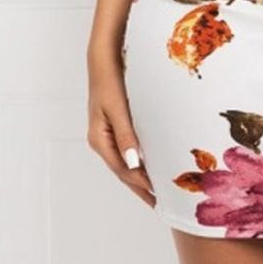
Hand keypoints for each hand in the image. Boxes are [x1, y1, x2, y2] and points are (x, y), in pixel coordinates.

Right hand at [87, 57, 156, 207]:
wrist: (104, 58)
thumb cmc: (109, 80)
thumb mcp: (118, 108)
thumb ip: (126, 135)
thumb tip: (134, 163)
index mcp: (100, 139)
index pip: (124, 170)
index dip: (142, 185)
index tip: (160, 198)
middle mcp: (102, 140)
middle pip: (125, 171)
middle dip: (142, 188)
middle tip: (162, 205)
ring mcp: (108, 134)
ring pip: (127, 162)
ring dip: (142, 177)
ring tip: (159, 192)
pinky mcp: (117, 125)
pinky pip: (129, 150)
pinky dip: (141, 161)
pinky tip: (152, 165)